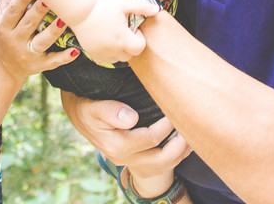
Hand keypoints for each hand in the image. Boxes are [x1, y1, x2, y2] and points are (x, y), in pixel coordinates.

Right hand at [0, 0, 75, 82]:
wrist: (1, 71)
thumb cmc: (2, 38)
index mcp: (5, 26)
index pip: (13, 10)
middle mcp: (15, 40)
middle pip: (29, 23)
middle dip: (39, 10)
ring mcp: (28, 54)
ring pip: (42, 41)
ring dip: (53, 31)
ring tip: (64, 20)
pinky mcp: (39, 65)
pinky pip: (52, 61)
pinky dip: (63, 57)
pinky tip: (75, 51)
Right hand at [61, 93, 190, 174]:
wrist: (81, 115)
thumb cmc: (88, 107)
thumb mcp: (93, 106)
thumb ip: (110, 112)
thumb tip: (131, 118)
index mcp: (115, 144)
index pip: (149, 139)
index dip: (165, 125)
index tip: (174, 110)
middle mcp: (123, 158)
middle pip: (160, 160)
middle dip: (179, 145)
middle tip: (190, 126)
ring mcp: (130, 162)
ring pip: (163, 166)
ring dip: (180, 153)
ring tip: (193, 136)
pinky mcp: (136, 162)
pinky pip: (161, 166)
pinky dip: (176, 156)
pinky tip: (185, 143)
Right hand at [69, 0, 159, 64]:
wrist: (80, 9)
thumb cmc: (103, 4)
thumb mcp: (125, 2)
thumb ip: (142, 6)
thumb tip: (157, 9)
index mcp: (122, 39)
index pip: (140, 48)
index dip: (139, 38)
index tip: (132, 27)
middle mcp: (112, 50)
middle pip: (129, 55)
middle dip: (130, 45)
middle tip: (123, 30)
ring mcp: (101, 53)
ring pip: (118, 59)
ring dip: (120, 50)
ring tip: (114, 34)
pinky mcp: (92, 54)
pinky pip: (105, 59)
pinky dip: (108, 53)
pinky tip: (106, 39)